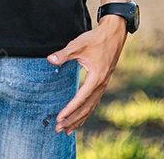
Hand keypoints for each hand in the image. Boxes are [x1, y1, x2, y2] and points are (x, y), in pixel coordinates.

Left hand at [47, 15, 127, 133]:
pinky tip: (79, 118)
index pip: (80, 98)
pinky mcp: (102, 83)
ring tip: (68, 130)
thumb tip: (50, 60)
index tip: (59, 118)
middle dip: (73, 120)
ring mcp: (103, 85)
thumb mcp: (77, 45)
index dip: (69, 109)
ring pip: (91, 108)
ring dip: (79, 119)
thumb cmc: (95, 39)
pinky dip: (86, 112)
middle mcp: (101, 85)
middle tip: (59, 130)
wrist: (113, 34)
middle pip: (86, 108)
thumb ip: (63, 54)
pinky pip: (94, 102)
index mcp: (96, 78)